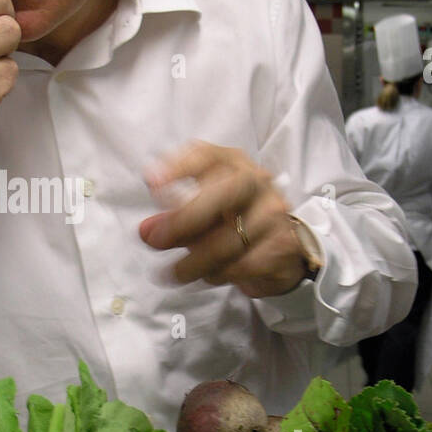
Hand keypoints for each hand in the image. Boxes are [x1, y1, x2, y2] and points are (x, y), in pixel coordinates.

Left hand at [139, 141, 308, 298]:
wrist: (284, 245)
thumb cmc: (234, 219)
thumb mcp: (202, 211)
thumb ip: (173, 218)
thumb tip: (146, 231)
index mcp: (232, 164)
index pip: (206, 155)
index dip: (179, 166)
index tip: (152, 182)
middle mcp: (256, 181)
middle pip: (224, 193)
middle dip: (185, 219)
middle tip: (155, 240)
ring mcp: (273, 213)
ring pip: (229, 240)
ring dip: (194, 262)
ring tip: (174, 274)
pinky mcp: (283, 245)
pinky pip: (242, 265)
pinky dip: (218, 275)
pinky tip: (207, 276)